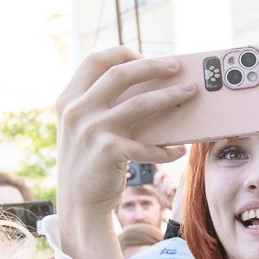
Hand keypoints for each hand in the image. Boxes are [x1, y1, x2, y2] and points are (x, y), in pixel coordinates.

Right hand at [53, 49, 193, 238]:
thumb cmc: (88, 162)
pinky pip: (148, 146)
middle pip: (120, 74)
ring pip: (140, 104)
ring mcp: (92, 130)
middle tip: (176, 66)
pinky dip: (167, 149)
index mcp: (69, 99)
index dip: (121, 53)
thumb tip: (145, 85)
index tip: (143, 55)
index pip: (95, 61)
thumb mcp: (82, 128)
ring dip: (171, 96)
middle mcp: (77, 111)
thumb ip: (99, 105)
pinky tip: (180, 151)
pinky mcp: (109, 152)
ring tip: (190, 92)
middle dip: (152, 66)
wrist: (79, 204)